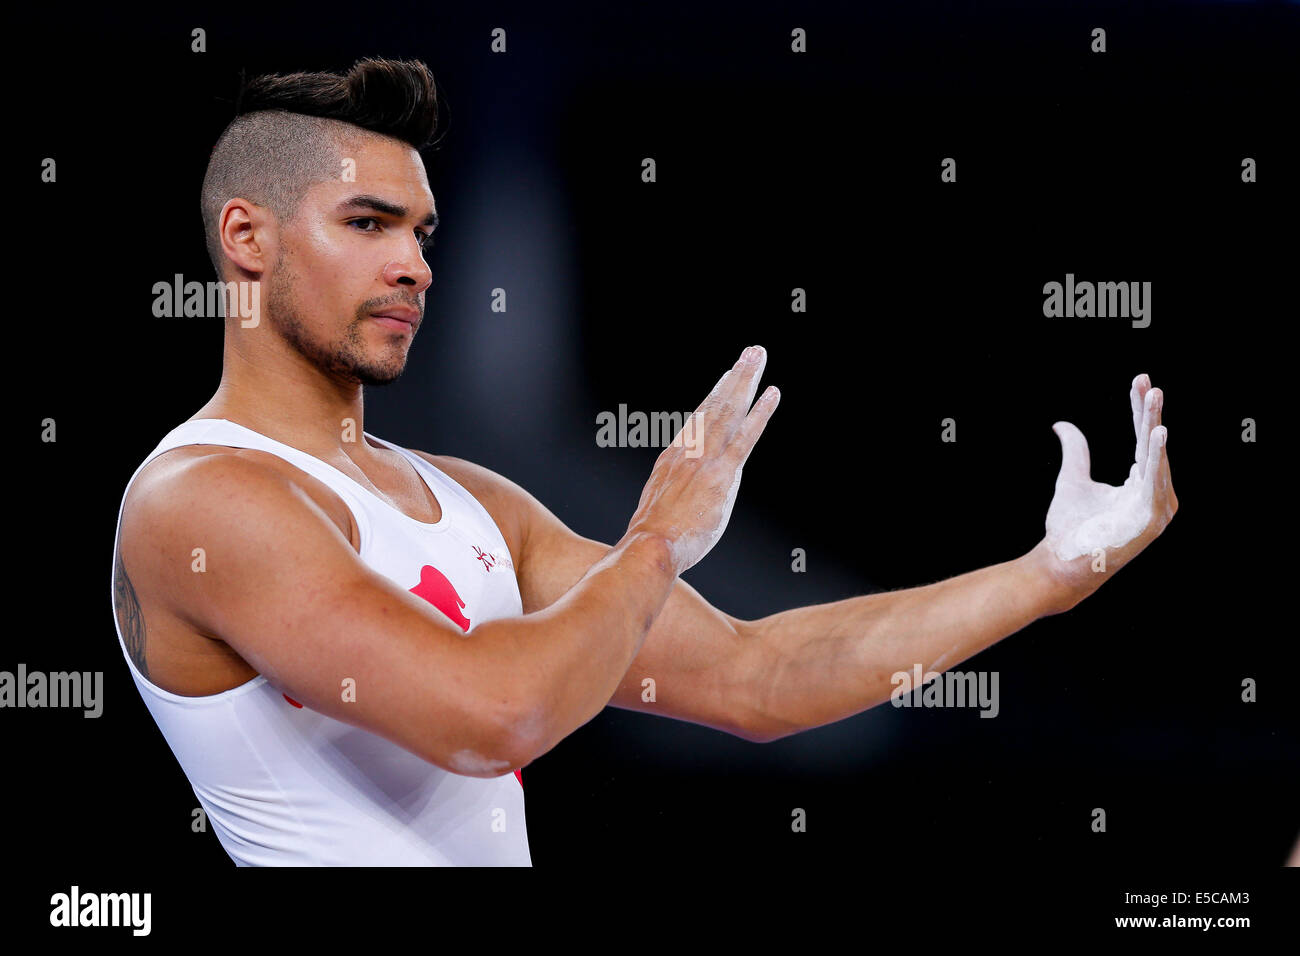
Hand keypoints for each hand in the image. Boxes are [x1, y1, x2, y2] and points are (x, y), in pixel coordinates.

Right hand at [626, 345, 779, 573]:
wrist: (651, 545)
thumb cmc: (653, 539)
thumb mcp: (659, 509)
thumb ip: (674, 495)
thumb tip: (681, 501)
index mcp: (672, 458)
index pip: (698, 420)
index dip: (714, 397)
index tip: (727, 378)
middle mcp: (689, 450)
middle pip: (715, 405)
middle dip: (735, 377)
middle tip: (750, 352)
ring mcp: (706, 459)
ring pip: (729, 410)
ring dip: (746, 380)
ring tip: (757, 356)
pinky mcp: (723, 473)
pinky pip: (746, 435)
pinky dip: (760, 412)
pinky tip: (772, 393)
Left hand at [1030, 373, 1178, 610]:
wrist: (1062, 561)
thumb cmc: (1069, 527)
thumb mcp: (1072, 478)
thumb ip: (1075, 450)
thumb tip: (1061, 424)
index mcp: (1140, 484)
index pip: (1142, 438)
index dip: (1140, 410)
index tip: (1139, 381)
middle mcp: (1152, 493)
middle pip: (1151, 443)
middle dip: (1150, 411)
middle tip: (1149, 382)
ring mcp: (1155, 507)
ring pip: (1156, 456)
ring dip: (1155, 425)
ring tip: (1155, 396)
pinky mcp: (1151, 518)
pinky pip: (1156, 481)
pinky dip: (1158, 456)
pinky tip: (1158, 433)